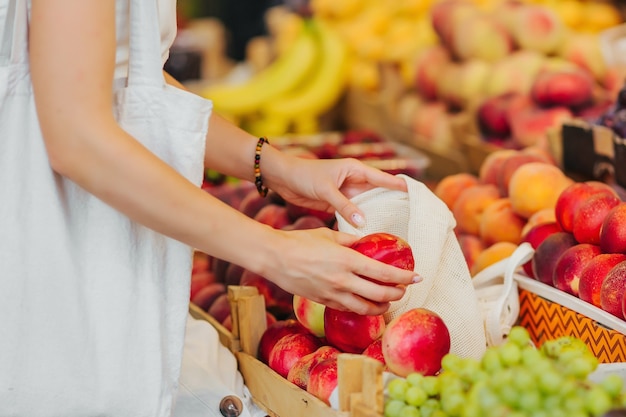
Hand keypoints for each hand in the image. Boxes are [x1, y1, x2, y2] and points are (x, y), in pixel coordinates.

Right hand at [260, 227, 418, 315]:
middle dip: (397, 293)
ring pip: (365, 308)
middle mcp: (343, 280)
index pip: (383, 272)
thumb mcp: (329, 235)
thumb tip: (367, 243)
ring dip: (382, 306)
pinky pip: (348, 309)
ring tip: (389, 300)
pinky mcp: (323, 301)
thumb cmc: (301, 241)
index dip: (404, 277)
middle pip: (379, 294)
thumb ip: (351, 241)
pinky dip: (362, 308)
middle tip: (405, 289)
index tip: (417, 276)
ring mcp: (332, 294)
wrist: (275, 257)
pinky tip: (366, 304)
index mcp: (347, 260)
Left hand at [266, 153, 407, 227]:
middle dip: (392, 203)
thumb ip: (344, 205)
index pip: (383, 178)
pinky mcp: (338, 202)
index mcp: (355, 170)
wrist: (283, 178)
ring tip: (393, 229)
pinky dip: (360, 221)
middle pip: (379, 192)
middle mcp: (354, 180)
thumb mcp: (326, 190)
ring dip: (376, 215)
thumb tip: (363, 223)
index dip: (399, 186)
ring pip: (367, 205)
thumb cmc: (305, 176)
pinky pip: (354, 213)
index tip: (416, 195)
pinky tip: (368, 233)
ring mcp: (347, 192)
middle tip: (409, 218)